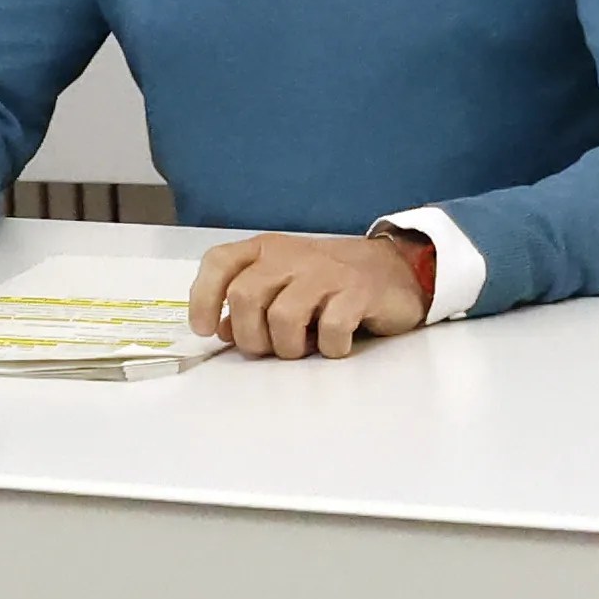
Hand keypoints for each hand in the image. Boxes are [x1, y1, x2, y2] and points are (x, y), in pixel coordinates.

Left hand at [195, 230, 431, 361]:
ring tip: (303, 347)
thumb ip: (250, 303)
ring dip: (288, 347)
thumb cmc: (330, 282)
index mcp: (267, 249)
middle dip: (250, 336)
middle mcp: (292, 255)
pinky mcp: (358, 292)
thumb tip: (223, 329)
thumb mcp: (283, 285)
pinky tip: (335, 343)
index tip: (206, 329)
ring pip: (283, 317)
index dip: (203, 297)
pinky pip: (330, 330)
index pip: (220, 262)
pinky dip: (328, 348)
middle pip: (245, 296)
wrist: (395, 269)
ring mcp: (325, 272)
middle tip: (267, 348)